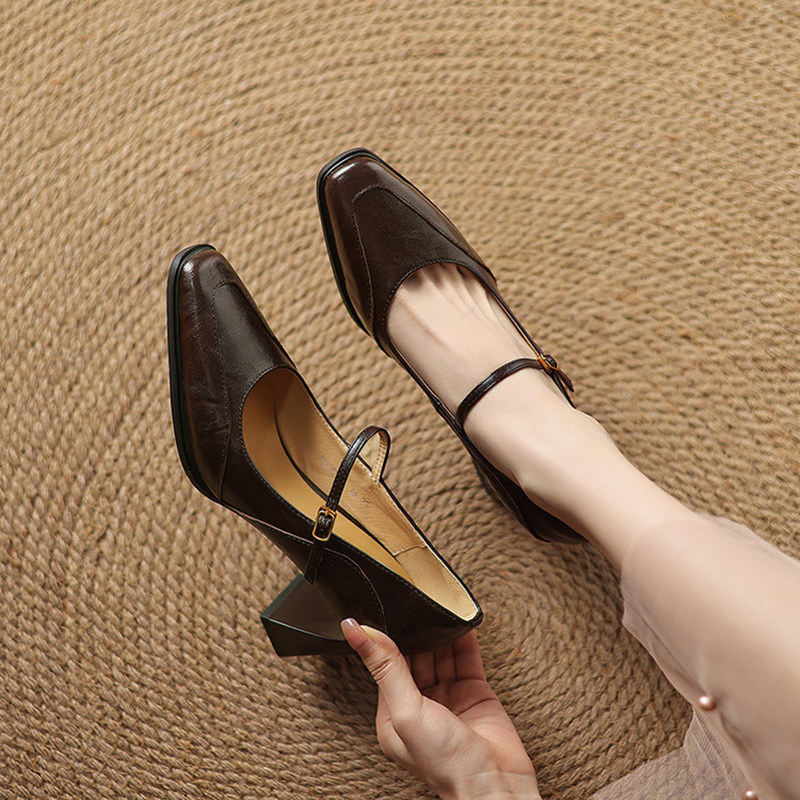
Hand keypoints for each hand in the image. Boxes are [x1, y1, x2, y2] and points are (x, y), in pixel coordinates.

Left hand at [340, 620, 539, 799]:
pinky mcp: (474, 691)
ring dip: (438, 630)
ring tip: (436, 601)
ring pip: (440, 653)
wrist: (496, 783)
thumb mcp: (405, 711)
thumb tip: (354, 630)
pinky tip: (459, 618)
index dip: (387, 637)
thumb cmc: (445, 763)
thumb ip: (384, 666)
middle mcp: (420, 705)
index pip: (386, 665)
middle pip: (414, 656)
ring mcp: (449, 697)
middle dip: (414, 630)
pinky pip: (465, 657)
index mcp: (394, 715)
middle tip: (413, 597)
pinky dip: (463, 636)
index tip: (385, 607)